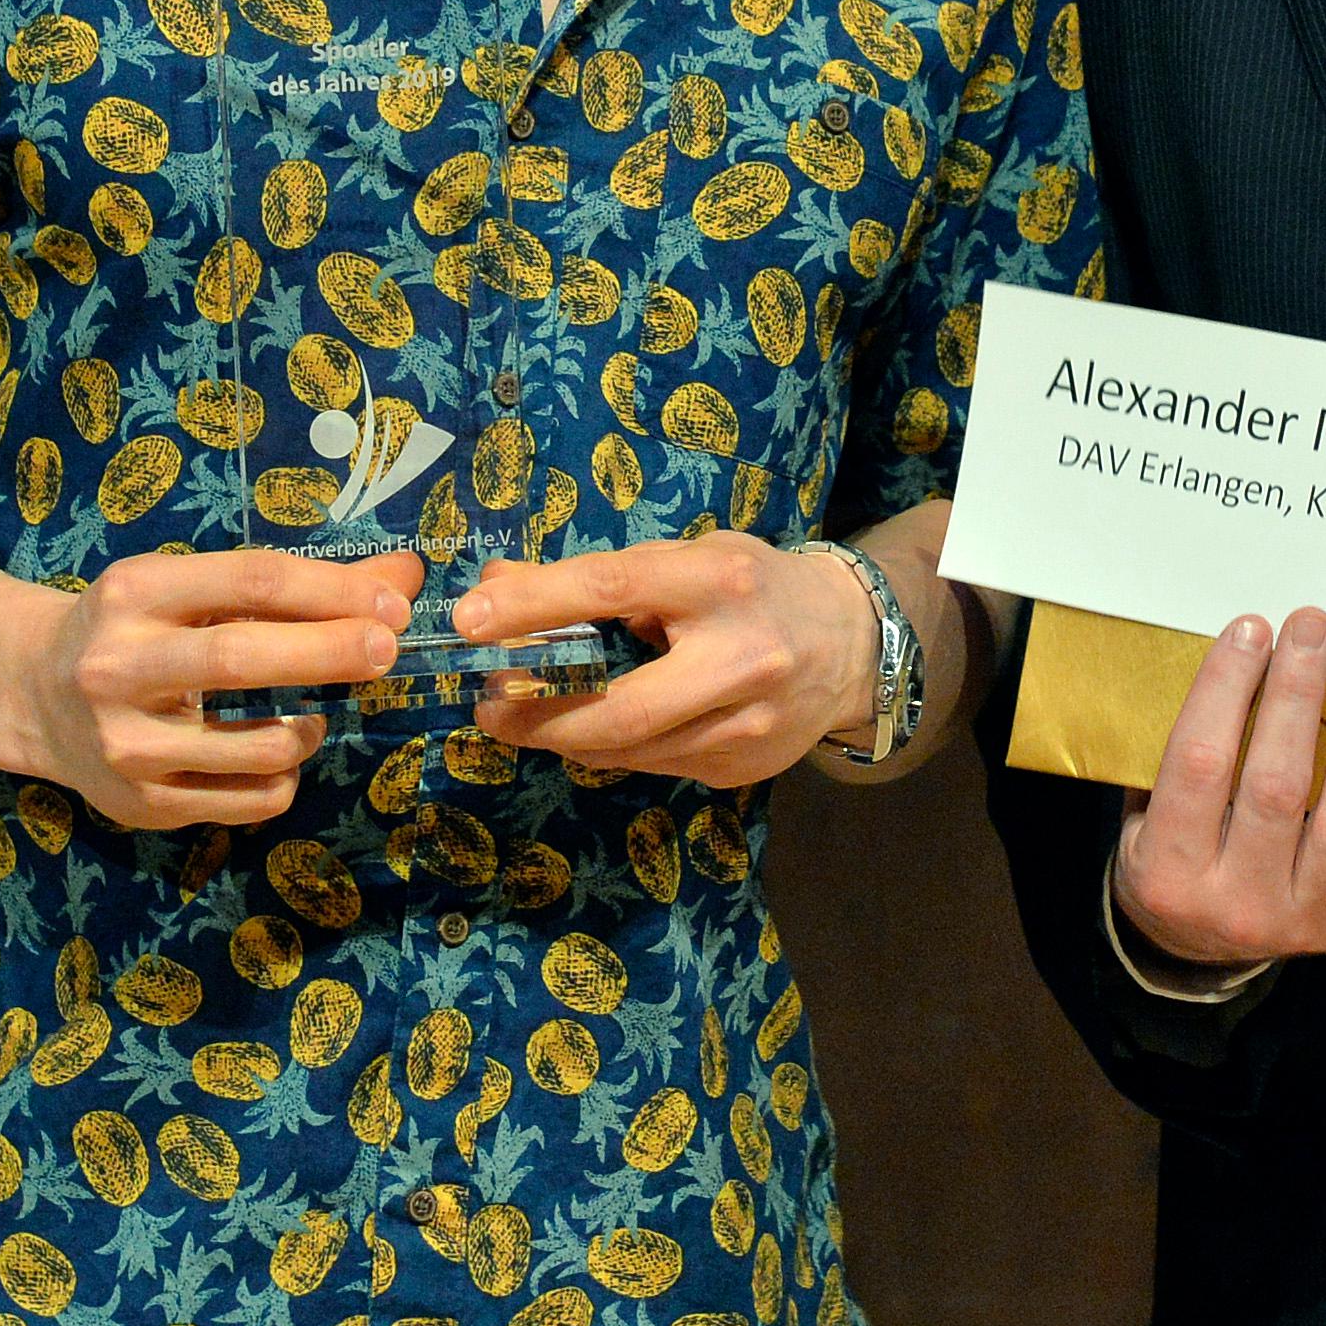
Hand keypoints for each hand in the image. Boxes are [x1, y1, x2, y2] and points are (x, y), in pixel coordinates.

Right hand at [13, 547, 422, 829]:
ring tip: (313, 717)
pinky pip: (247, 802)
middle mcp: (119, 666)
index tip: (393, 602)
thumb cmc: (139, 627)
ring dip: (308, 729)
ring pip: (254, 746)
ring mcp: (126, 743)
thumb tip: (403, 576)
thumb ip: (297, 586)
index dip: (332, 591)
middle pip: (243, 658)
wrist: (35, 694)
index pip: (251, 581)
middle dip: (331, 652)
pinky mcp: (139, 804)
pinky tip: (276, 754)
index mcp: (137, 592)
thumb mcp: (195, 587)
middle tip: (388, 648)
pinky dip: (284, 778)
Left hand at [455, 541, 877, 788]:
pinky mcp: (745, 766)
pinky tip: (599, 728)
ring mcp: (749, 723)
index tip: (471, 617)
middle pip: (621, 707)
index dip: (534, 604)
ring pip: (631, 749)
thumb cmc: (753, 586)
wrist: (855, 642)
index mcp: (719, 581)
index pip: (611, 588)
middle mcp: (741, 656)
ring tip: (529, 717)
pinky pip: (656, 766)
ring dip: (566, 737)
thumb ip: (600, 576)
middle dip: (541, 716)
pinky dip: (613, 749)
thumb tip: (497, 581)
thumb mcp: (686, 559)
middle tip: (489, 708)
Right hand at [1110, 608, 1325, 969]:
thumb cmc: (1175, 857)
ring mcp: (1300, 921)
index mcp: (1168, 868)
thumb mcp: (1143, 816)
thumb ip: (1174, 756)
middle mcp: (1235, 902)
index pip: (1198, 764)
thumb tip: (1231, 660)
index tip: (1251, 630)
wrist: (1196, 951)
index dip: (1224, 691)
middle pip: (1274, 789)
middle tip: (1313, 628)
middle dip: (1295, 697)